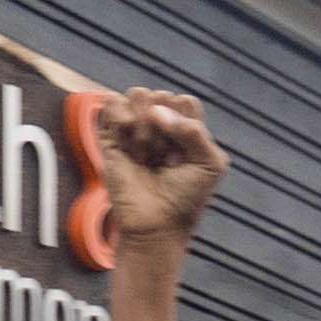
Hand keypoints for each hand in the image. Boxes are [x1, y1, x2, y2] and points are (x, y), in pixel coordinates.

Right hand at [88, 88, 225, 247]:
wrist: (156, 226)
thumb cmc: (185, 199)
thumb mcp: (210, 164)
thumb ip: (195, 131)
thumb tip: (156, 111)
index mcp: (184, 128)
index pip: (185, 101)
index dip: (186, 124)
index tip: (185, 155)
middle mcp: (159, 124)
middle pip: (162, 96)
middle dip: (166, 127)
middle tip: (165, 159)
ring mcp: (135, 128)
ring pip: (139, 95)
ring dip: (145, 125)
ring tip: (146, 155)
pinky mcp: (110, 136)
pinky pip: (113, 104)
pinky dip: (123, 119)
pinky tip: (130, 146)